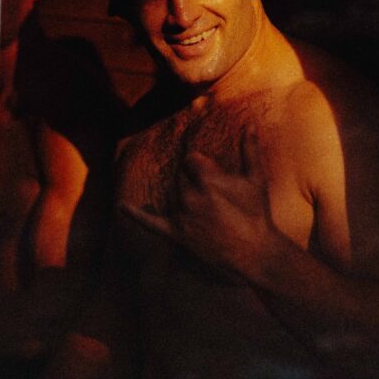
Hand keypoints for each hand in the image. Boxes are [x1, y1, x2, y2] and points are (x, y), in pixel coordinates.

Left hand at [122, 130, 278, 277]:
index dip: (204, 166)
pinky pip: (151, 223)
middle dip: (195, 181)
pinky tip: (121, 207)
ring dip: (184, 196)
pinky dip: (136, 215)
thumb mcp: (256, 178)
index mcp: (207, 179)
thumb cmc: (256, 213)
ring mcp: (181, 216)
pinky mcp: (177, 235)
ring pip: (173, 195)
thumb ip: (250, 149)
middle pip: (181, 177)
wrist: (255, 253)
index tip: (215, 176)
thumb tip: (250, 125)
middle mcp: (190, 196)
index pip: (192, 160)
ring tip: (205, 207)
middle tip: (214, 196)